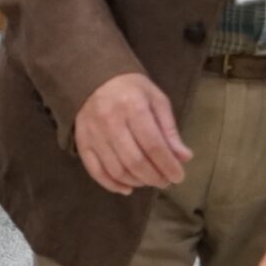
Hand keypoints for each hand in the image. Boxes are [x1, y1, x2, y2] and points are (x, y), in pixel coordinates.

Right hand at [73, 72, 191, 195]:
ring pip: (116, 169)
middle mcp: (111, 121)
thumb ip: (169, 130)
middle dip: (154, 177)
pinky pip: (96, 171)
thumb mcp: (156, 101)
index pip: (153, 145)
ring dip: (137, 181)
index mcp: (133, 107)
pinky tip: (127, 188)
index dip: (168, 165)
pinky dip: (112, 185)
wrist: (94, 77)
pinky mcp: (82, 142)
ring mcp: (93, 134)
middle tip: (165, 182)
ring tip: (149, 181)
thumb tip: (183, 158)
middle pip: (135, 161)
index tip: (178, 176)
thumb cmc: (131, 89)